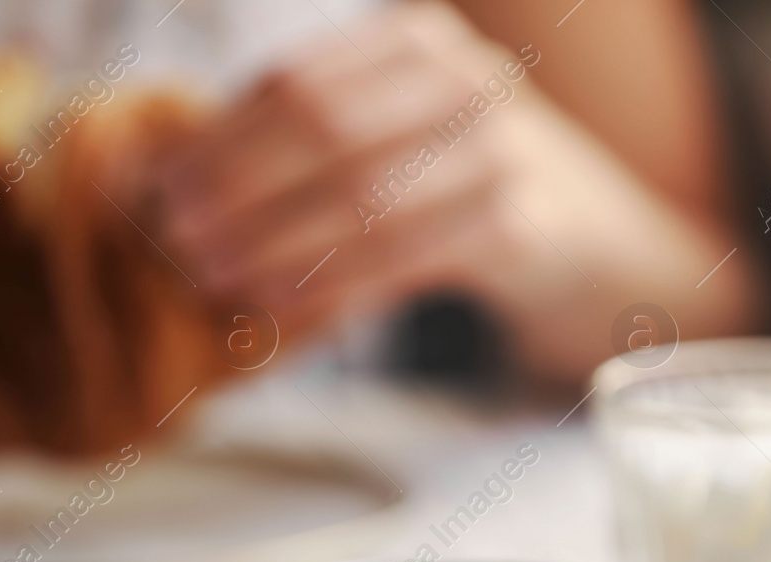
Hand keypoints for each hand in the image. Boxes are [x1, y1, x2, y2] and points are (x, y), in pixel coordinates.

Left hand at [156, 0, 754, 382]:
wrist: (617, 254)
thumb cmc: (489, 203)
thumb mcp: (415, 144)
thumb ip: (327, 147)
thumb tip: (185, 182)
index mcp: (425, 44)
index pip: (295, 84)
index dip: (214, 137)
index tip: (152, 186)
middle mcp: (467, 79)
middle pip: (318, 129)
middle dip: (231, 186)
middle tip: (170, 237)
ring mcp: (502, 147)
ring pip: (356, 194)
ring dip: (269, 241)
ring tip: (208, 277)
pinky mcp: (521, 224)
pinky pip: (401, 256)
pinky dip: (332, 285)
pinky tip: (281, 309)